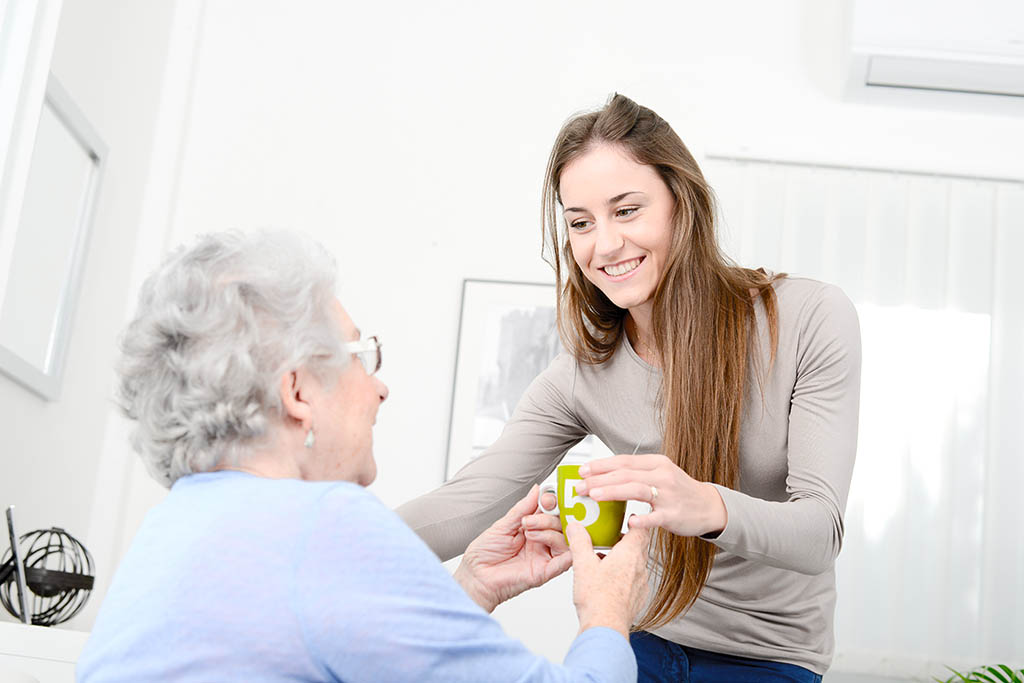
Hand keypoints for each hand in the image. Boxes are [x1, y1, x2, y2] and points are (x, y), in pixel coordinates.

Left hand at [454, 485, 572, 612]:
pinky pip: (565, 561)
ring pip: (564, 539)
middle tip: (528, 520)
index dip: (553, 502)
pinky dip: (565, 550)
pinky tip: (548, 542)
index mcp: (533, 527)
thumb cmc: (485, 552)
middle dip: (547, 517)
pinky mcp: (546, 571)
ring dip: (548, 531)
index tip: (546, 498)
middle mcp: (542, 541)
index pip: (552, 511)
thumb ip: (523, 508)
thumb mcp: (503, 524)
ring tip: (528, 532)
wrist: (476, 575)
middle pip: (561, 524)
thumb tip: (538, 489)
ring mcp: (545, 555)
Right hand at [568, 522, 649, 638]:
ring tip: (605, 559)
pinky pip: (634, 579)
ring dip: (624, 558)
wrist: (606, 628)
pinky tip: (609, 580)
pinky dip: (624, 575)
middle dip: (626, 539)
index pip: (641, 529)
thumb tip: (575, 527)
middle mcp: (639, 567)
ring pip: (636, 563)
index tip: (628, 517)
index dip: (636, 521)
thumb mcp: (583, 565)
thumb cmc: (597, 599)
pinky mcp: (638, 597)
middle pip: (640, 545)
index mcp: (629, 554)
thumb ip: (580, 542)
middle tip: (611, 536)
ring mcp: (641, 583)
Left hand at [576, 454, 727, 537]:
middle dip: (599, 480)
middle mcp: (662, 475)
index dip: (601, 465)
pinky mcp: (674, 514)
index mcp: (656, 463)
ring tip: (594, 496)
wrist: (708, 506)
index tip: (582, 470)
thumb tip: (602, 476)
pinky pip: (656, 517)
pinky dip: (643, 519)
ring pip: (636, 489)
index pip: (623, 461)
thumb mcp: (659, 474)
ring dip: (613, 491)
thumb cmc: (678, 490)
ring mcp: (668, 495)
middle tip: (580, 486)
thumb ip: (635, 473)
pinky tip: (630, 521)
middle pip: (625, 474)